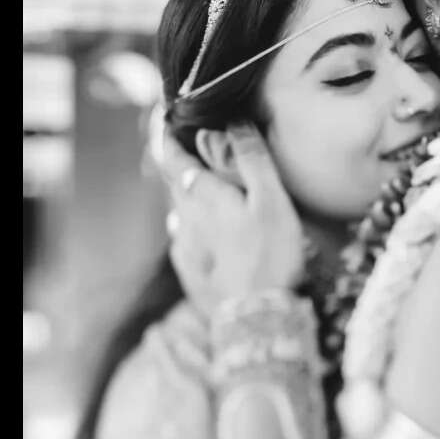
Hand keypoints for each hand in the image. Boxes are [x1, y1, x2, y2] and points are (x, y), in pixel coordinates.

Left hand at [158, 121, 305, 317]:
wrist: (257, 318)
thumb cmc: (270, 254)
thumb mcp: (270, 200)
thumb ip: (252, 158)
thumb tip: (234, 120)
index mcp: (202, 195)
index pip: (173, 157)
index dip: (169, 137)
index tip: (169, 120)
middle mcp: (185, 219)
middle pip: (176, 184)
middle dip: (182, 165)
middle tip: (193, 148)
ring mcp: (185, 249)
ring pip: (180, 213)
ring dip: (188, 198)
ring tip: (201, 190)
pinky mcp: (191, 274)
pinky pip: (184, 242)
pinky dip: (192, 228)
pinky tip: (201, 234)